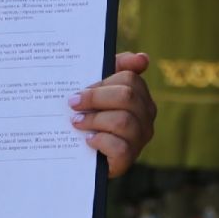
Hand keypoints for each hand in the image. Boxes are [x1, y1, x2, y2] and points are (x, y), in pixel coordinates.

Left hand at [71, 52, 156, 177]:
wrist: (79, 154)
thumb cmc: (90, 114)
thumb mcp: (98, 89)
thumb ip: (115, 67)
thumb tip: (143, 58)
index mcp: (140, 95)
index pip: (129, 79)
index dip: (101, 83)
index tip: (80, 90)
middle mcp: (146, 116)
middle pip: (127, 97)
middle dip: (95, 98)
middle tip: (73, 104)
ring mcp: (139, 138)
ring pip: (123, 121)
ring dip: (94, 120)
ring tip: (77, 122)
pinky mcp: (128, 159)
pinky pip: (120, 147)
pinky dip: (100, 141)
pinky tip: (88, 140)